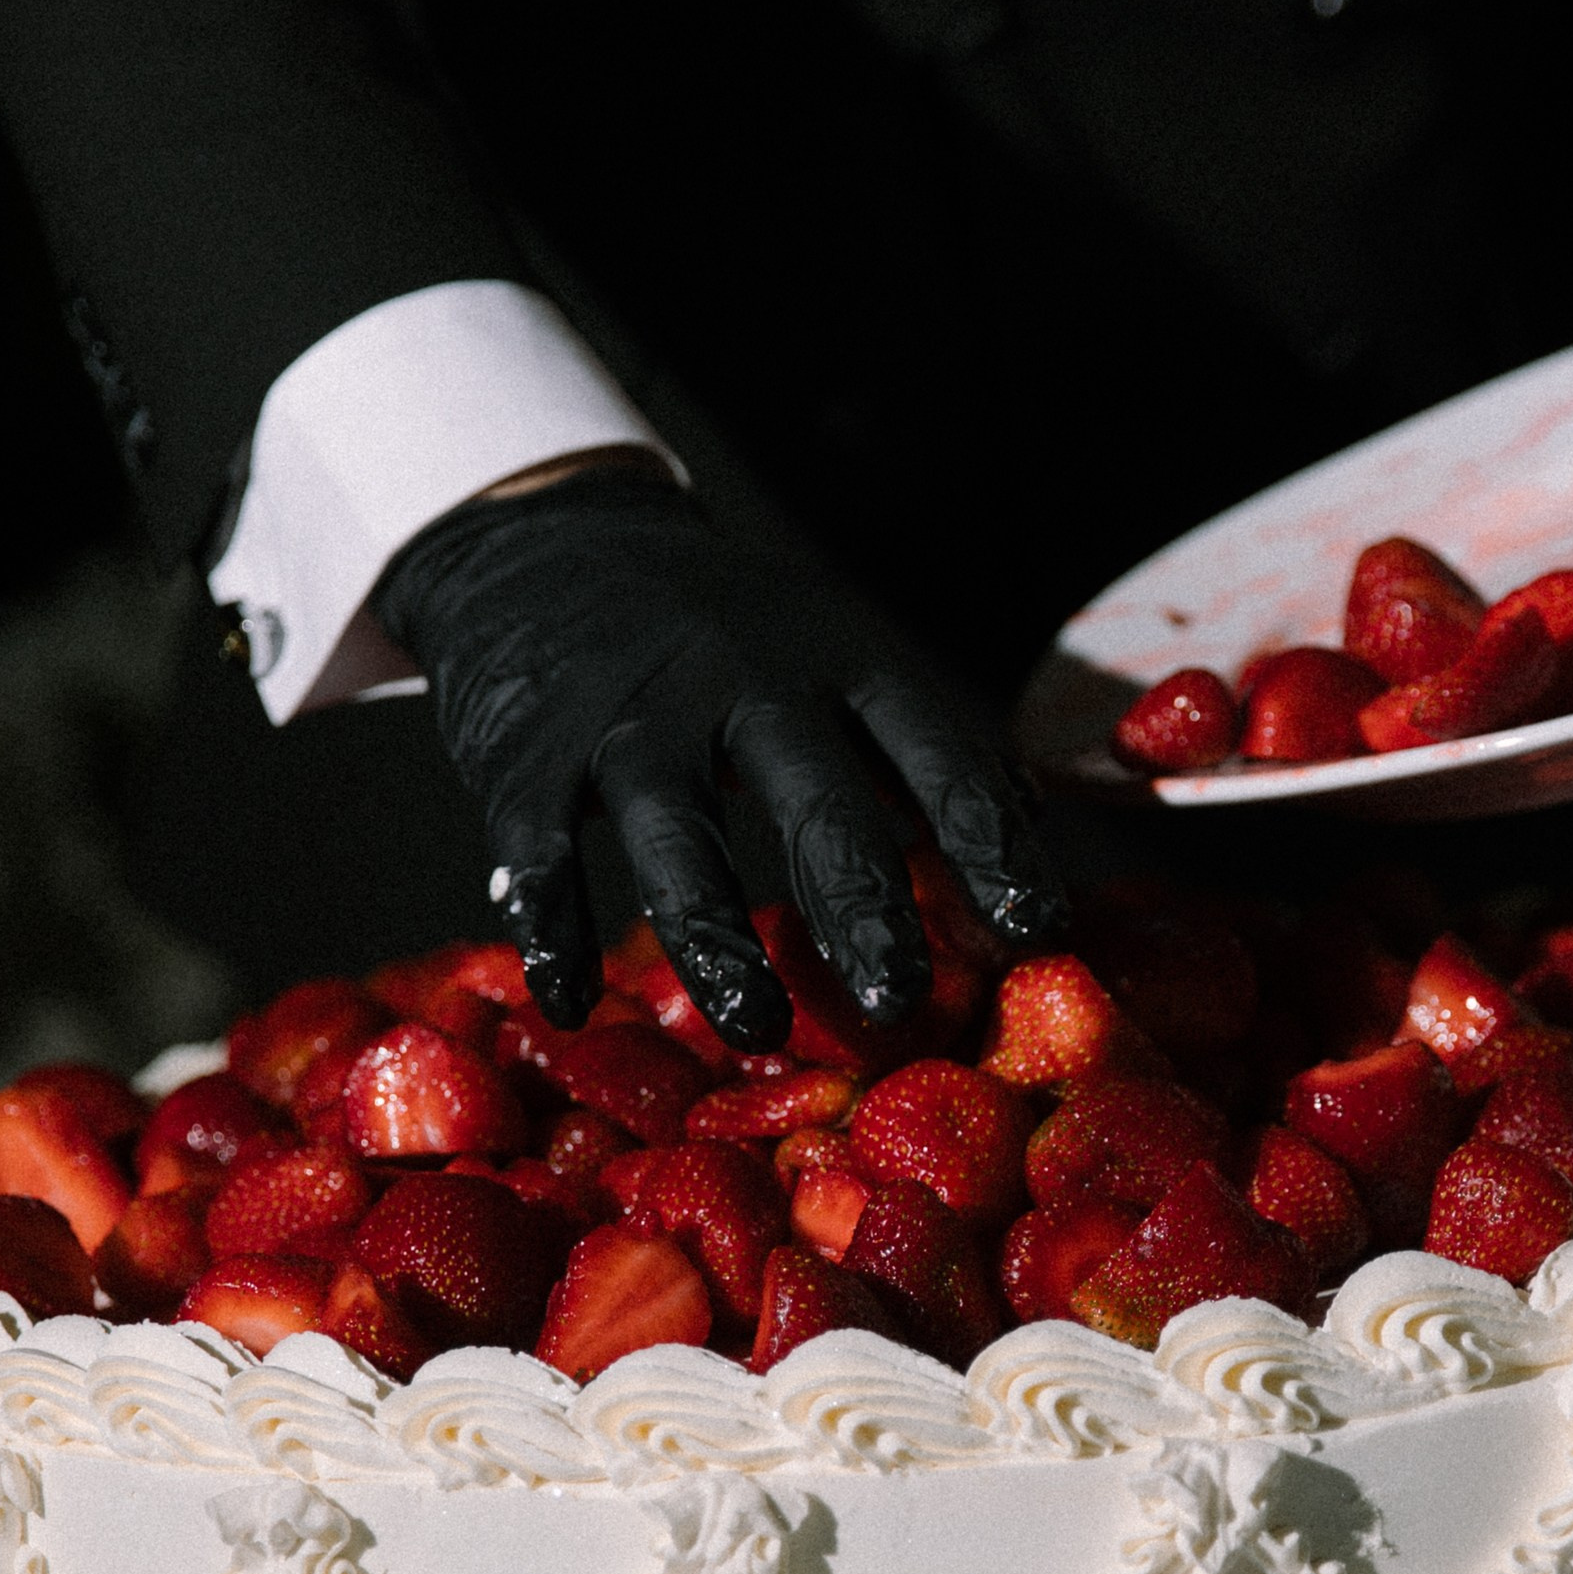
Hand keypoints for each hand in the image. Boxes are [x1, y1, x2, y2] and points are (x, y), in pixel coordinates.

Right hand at [373, 463, 1067, 1045]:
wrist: (554, 546)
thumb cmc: (732, 638)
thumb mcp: (839, 655)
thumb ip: (924, 746)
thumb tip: (1031, 833)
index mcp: (845, 662)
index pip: (938, 751)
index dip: (991, 842)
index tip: (1039, 930)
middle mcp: (746, 681)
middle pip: (815, 795)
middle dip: (861, 901)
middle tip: (901, 1001)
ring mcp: (635, 715)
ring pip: (677, 832)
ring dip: (717, 937)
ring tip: (756, 1027)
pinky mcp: (532, 751)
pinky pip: (539, 849)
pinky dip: (549, 930)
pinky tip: (568, 1004)